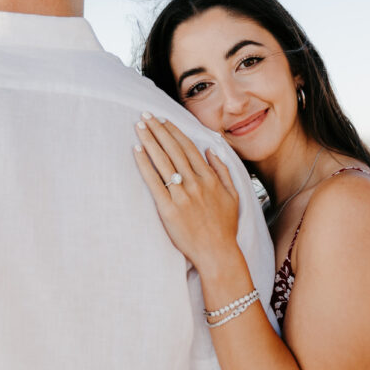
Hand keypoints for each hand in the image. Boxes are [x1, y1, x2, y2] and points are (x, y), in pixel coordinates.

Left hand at [133, 114, 239, 271]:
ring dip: (149, 141)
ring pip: (163, 161)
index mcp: (210, 179)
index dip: (174, 132)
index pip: (188, 148)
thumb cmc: (224, 227)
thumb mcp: (233, 196)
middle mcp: (196, 183)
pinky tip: (137, 151)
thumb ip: (223, 171)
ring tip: (139, 126)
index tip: (163, 120)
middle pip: (173, 150)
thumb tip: (211, 151)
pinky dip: (144, 165)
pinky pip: (154, 182)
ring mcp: (182, 196)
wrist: (217, 253)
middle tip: (145, 115)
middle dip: (158, 130)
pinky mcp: (168, 209)